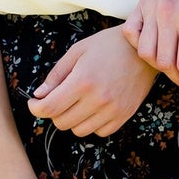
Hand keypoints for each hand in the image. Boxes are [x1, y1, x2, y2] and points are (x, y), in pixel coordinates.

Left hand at [27, 24, 156, 136]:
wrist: (143, 51)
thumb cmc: (108, 46)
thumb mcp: (77, 51)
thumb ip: (56, 75)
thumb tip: (39, 95)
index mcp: (82, 81)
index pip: (49, 108)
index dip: (36, 108)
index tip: (35, 103)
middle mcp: (97, 99)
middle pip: (61, 122)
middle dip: (54, 112)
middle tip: (58, 99)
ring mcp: (112, 110)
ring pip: (79, 131)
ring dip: (72, 120)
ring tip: (77, 103)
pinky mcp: (124, 116)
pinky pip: (99, 132)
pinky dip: (92, 124)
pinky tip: (93, 108)